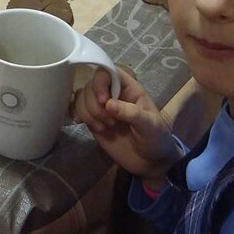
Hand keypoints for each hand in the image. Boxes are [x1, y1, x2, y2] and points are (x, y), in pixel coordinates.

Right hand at [71, 68, 180, 183]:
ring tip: (104, 128)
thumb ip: (132, 113)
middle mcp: (113, 94)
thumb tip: (108, 104)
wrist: (150, 162)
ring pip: (82, 97)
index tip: (104, 101)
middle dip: (95, 105)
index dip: (100, 82)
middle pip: (90, 85)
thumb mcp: (150, 126)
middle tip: (111, 123)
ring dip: (88, 113)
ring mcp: (102, 107)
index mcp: (129, 88)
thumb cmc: (156, 138)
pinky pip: (78, 109)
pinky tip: (89, 126)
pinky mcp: (94, 120)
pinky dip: (79, 116)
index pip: (108, 71)